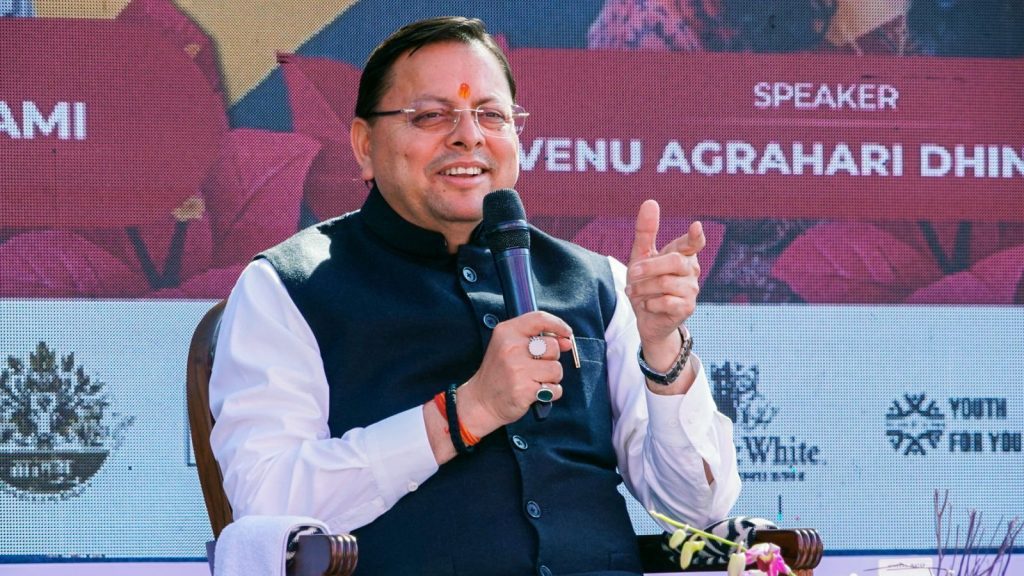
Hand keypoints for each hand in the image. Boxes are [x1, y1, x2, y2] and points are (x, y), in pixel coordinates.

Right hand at [458, 311, 573, 433]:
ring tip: (534, 381)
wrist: (481, 401)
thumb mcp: (510, 346)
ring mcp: (517, 369)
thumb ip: (538, 339)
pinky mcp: (524, 389)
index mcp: (506, 332)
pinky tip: (535, 393)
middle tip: (535, 367)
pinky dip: (550, 393)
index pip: (540, 319)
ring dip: (551, 378)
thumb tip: (567, 341)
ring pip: (556, 369)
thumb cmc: (499, 372)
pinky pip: (555, 389)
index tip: (566, 334)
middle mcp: (511, 348)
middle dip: (551, 359)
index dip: (559, 325)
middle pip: (553, 347)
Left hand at [625, 200, 704, 362]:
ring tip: (634, 292)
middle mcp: (691, 270)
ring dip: (643, 288)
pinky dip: (649, 303)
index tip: (696, 227)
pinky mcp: (687, 308)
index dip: (695, 236)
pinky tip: (647, 305)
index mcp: (682, 254)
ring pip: (665, 283)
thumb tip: (651, 202)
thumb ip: (646, 231)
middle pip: (674, 262)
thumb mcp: (641, 256)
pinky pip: (665, 302)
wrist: (647, 318)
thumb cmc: (646, 283)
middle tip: (631, 272)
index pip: (693, 243)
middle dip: (649, 266)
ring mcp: (691, 290)